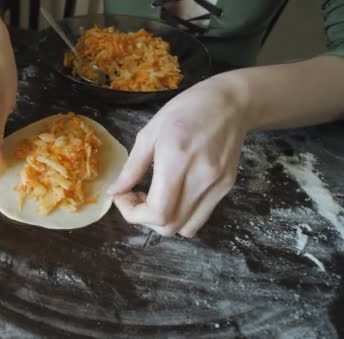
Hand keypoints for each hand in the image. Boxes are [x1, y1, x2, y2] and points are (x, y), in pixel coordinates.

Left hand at [108, 77, 249, 236]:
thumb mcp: (150, 132)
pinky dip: (181, 214)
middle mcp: (201, 179)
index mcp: (177, 161)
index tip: (122, 197)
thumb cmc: (186, 110)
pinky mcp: (226, 188)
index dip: (132, 213)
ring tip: (155, 197)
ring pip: (186, 228)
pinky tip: (174, 193)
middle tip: (135, 196)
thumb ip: (132, 167)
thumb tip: (115, 191)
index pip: (158, 212)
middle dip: (144, 219)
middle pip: (169, 226)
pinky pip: (200, 216)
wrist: (231, 102)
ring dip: (164, 221)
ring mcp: (217, 187)